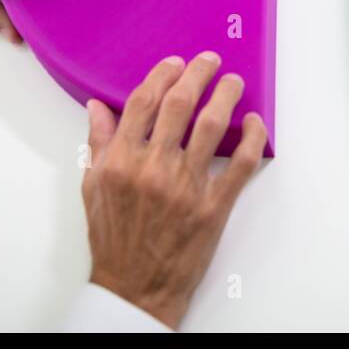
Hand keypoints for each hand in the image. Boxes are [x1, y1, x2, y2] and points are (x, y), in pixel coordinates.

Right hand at [83, 52, 266, 329]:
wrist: (134, 288)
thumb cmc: (113, 239)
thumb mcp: (94, 189)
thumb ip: (98, 144)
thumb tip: (98, 106)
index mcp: (121, 161)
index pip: (144, 102)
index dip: (162, 75)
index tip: (176, 63)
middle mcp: (153, 169)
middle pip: (179, 104)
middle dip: (198, 74)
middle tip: (210, 60)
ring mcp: (185, 187)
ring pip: (212, 127)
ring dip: (226, 96)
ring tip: (233, 82)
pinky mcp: (213, 207)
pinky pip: (242, 165)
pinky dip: (253, 139)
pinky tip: (254, 122)